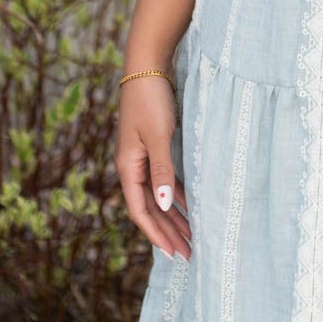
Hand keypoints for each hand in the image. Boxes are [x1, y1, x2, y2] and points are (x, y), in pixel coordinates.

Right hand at [115, 76, 191, 260]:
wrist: (148, 67)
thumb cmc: (151, 100)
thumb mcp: (159, 135)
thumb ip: (162, 169)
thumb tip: (165, 204)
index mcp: (128, 167)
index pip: (141, 210)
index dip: (157, 234)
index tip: (173, 253)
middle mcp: (133, 166)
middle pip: (150, 208)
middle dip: (168, 232)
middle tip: (189, 254)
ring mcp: (143, 158)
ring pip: (159, 196)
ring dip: (175, 216)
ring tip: (193, 236)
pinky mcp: (155, 148)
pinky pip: (165, 181)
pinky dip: (178, 196)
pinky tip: (192, 206)